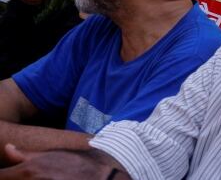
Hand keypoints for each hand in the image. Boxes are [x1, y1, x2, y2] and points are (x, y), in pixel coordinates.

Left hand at [0, 144, 120, 179]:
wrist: (105, 174)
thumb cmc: (80, 163)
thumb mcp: (53, 154)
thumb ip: (26, 155)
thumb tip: (7, 147)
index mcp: (30, 170)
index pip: (1, 176)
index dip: (4, 176)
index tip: (8, 175)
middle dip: (15, 178)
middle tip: (28, 176)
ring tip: (42, 177)